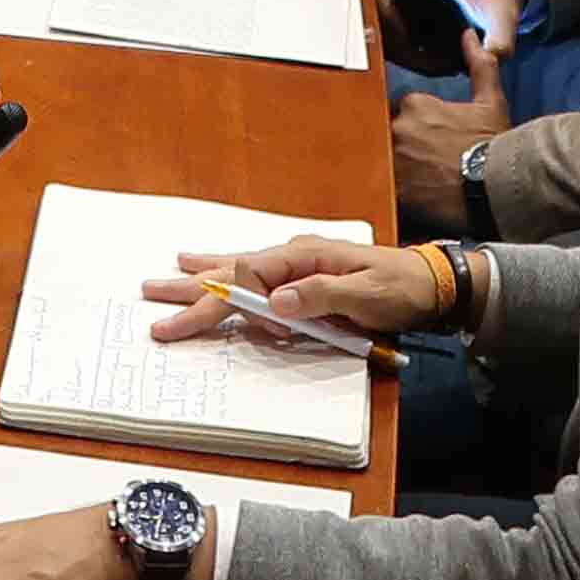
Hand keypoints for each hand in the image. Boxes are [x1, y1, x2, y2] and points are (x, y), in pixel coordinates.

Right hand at [141, 233, 454, 341]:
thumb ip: (319, 297)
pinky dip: (232, 276)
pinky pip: (259, 278)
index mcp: (303, 258)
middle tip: (149, 293)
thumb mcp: (365, 295)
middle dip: (191, 286)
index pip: (244, 284)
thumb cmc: (400, 289)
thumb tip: (274, 302)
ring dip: (205, 275)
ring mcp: (299, 265)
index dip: (209, 304)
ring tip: (170, 272)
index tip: (177, 323)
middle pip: (233, 272)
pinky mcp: (306, 278)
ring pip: (241, 270)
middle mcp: (295, 256)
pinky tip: (217, 270)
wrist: (430, 283)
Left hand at [387, 13, 513, 231]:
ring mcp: (393, 158)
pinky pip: (383, 184)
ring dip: (393, 163)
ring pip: (381, 156)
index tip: (429, 134)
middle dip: (401, 141)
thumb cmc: (494, 144)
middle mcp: (398, 128)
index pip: (402, 109)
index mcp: (415, 104)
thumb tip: (470, 36)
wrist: (495, 185)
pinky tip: (410, 193)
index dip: (415, 122)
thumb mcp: (491, 100)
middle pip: (387, 131)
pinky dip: (393, 187)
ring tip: (416, 177)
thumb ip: (479, 65)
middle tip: (422, 158)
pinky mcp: (394, 188)